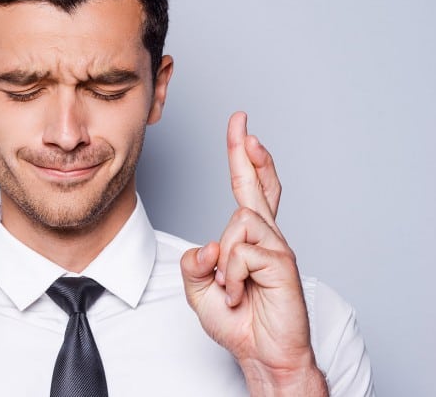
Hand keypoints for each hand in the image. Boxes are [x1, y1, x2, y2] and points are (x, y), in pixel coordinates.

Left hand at [180, 112, 326, 394]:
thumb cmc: (238, 321)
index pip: (247, 190)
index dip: (244, 159)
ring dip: (224, 260)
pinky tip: (238, 293)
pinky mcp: (282, 263)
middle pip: (257, 186)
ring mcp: (276, 248)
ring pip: (238, 222)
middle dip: (246, 151)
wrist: (264, 355)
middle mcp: (265, 236)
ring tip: (230, 288)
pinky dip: (231, 275)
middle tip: (241, 122)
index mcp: (248, 238)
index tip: (243, 129)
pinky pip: (242, 251)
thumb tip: (208, 245)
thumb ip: (195, 264)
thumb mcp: (200, 289)